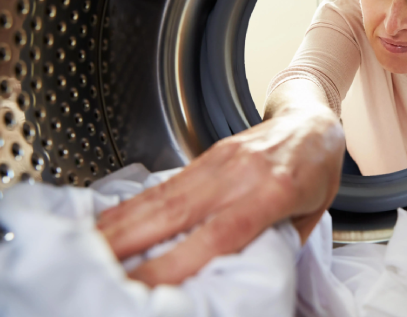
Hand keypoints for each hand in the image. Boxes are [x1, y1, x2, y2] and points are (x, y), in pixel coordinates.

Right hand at [97, 108, 344, 285]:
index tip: (146, 286)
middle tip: (95, 268)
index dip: (178, 260)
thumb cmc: (316, 171)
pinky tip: (112, 219)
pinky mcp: (208, 153)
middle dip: (130, 242)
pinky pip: (167, 182)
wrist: (312, 120)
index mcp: (275, 192)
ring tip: (90, 247)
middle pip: (177, 211)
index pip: (220, 233)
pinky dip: (135, 203)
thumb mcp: (311, 216)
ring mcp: (221, 159)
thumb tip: (240, 276)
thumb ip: (276, 245)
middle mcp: (241, 174)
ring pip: (164, 195)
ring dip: (123, 222)